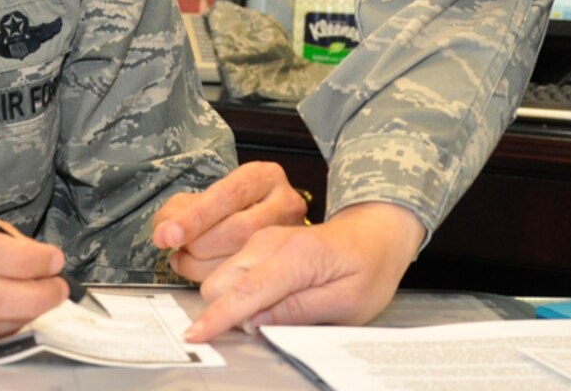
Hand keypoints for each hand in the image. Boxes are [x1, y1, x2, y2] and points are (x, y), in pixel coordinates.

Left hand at [150, 161, 308, 281]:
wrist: (263, 217)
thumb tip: (164, 230)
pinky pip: (246, 279)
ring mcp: (290, 236)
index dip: (195, 217)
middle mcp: (284, 203)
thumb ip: (182, 208)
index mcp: (265, 176)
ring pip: (244, 258)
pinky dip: (212, 278)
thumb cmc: (232, 205)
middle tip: (174, 246)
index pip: (228, 195)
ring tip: (182, 257)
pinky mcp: (285, 264)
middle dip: (198, 244)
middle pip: (239, 230)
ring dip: (201, 264)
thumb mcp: (209, 194)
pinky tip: (196, 269)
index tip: (167, 234)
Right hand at [178, 201, 424, 342]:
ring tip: (264, 316)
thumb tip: (256, 323)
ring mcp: (262, 240)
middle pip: (220, 281)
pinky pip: (230, 271)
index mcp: (296, 255)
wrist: (374, 235)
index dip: (219, 316)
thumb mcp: (347, 302)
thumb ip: (299, 311)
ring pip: (219, 275)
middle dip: (223, 311)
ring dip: (226, 301)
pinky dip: (232, 292)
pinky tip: (258, 303)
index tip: (196, 335)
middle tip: (257, 330)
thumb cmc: (367, 268)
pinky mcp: (258, 245)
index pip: (247, 290)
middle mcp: (272, 242)